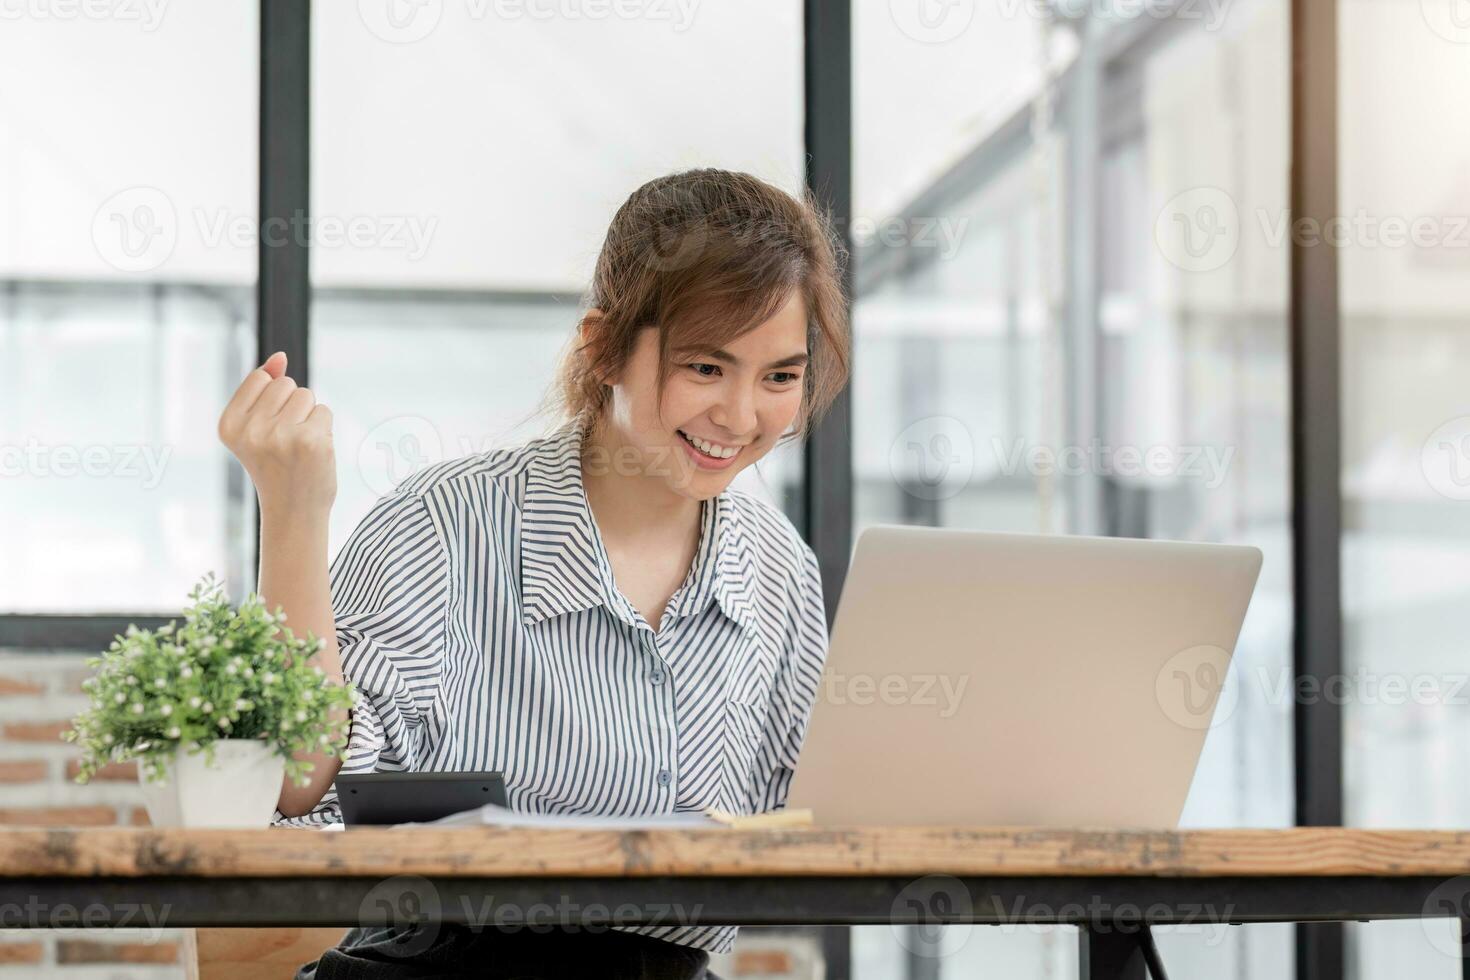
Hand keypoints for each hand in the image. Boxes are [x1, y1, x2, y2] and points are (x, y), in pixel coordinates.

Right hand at [217, 352, 336, 515]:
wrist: (293, 512)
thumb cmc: (276, 466)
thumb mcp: (258, 426)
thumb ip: (265, 388)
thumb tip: (280, 357)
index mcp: (228, 425)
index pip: (261, 378)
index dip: (272, 399)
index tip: (267, 431)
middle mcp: (250, 430)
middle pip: (286, 384)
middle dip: (293, 407)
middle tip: (286, 443)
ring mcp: (280, 436)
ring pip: (307, 395)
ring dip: (310, 417)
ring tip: (299, 447)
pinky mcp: (310, 441)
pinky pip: (324, 411)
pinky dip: (324, 429)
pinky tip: (314, 453)